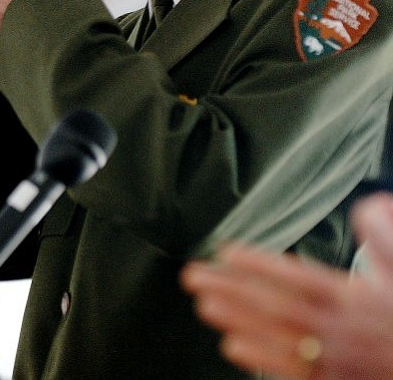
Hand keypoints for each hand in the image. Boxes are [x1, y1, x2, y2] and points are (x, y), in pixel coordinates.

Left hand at [181, 193, 392, 379]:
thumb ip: (382, 231)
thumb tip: (371, 202)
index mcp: (348, 296)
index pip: (294, 276)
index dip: (258, 264)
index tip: (226, 252)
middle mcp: (333, 327)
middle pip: (272, 305)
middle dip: (230, 289)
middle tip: (193, 277)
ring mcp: (329, 357)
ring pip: (273, 336)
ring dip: (235, 319)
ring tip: (202, 304)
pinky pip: (288, 370)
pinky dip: (259, 359)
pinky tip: (231, 346)